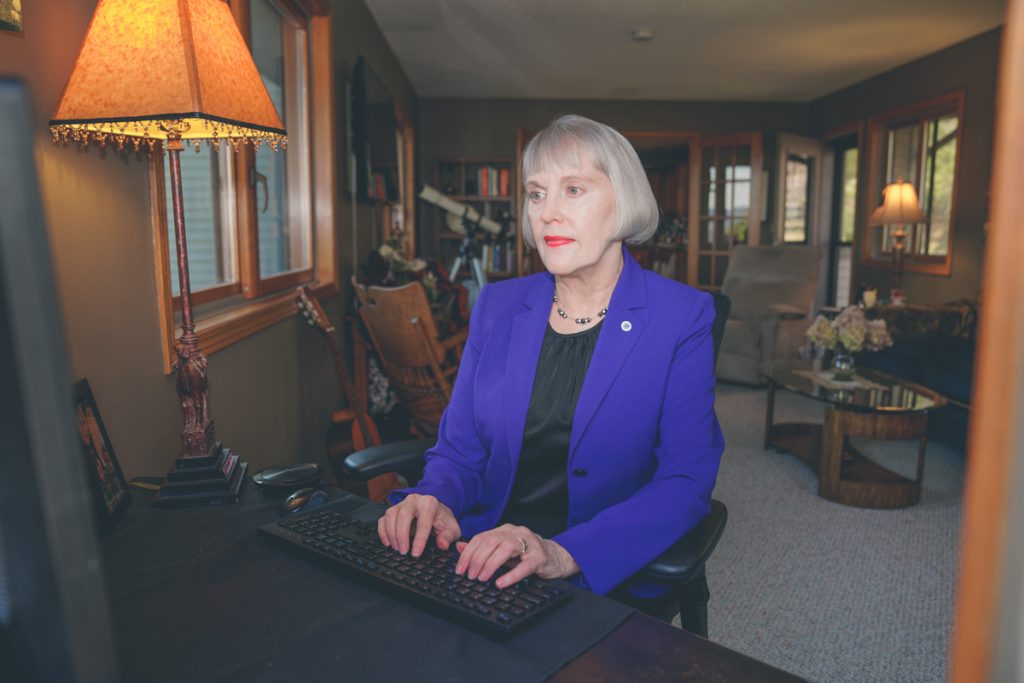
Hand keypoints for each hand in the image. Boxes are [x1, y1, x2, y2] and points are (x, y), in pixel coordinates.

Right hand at [378, 493, 460, 556]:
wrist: (436, 513)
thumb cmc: (442, 522)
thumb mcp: (452, 529)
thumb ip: (448, 536)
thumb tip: (442, 544)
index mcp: (430, 503)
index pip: (423, 521)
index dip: (419, 538)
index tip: (416, 553)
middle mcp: (414, 500)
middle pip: (404, 514)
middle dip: (402, 535)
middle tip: (403, 552)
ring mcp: (401, 504)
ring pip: (391, 515)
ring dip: (392, 534)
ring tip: (397, 549)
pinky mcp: (392, 511)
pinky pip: (383, 519)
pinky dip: (383, 532)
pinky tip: (388, 544)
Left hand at [454, 524, 579, 588]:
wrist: (558, 557)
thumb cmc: (528, 555)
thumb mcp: (503, 550)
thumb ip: (482, 548)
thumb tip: (459, 547)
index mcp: (505, 530)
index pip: (481, 538)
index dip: (468, 553)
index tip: (460, 569)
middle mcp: (517, 532)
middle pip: (491, 542)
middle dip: (476, 560)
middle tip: (470, 576)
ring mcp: (530, 544)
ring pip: (505, 549)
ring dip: (490, 565)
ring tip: (482, 579)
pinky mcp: (540, 558)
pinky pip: (524, 566)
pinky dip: (510, 575)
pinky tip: (501, 583)